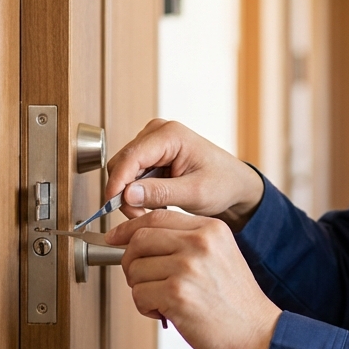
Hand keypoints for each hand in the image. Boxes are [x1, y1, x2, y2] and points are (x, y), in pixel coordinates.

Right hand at [105, 119, 264, 230]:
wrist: (235, 185)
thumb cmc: (223, 183)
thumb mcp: (195, 192)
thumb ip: (161, 193)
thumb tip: (127, 194)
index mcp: (170, 135)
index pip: (130, 157)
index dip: (117, 183)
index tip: (112, 206)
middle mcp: (157, 133)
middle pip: (122, 164)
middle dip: (125, 193)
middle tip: (141, 216)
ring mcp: (152, 142)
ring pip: (123, 171)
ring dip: (131, 194)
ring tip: (154, 210)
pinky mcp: (151, 154)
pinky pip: (131, 175)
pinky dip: (137, 192)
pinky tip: (155, 202)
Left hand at [107, 209, 281, 348]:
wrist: (258, 333)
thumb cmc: (236, 302)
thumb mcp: (219, 257)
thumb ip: (186, 242)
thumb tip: (138, 241)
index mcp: (211, 228)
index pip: (156, 217)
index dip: (128, 229)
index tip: (114, 239)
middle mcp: (200, 242)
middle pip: (139, 239)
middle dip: (131, 262)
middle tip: (142, 280)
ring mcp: (188, 267)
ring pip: (135, 269)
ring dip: (141, 290)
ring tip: (164, 301)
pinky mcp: (177, 294)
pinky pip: (139, 294)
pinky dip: (146, 308)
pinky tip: (167, 312)